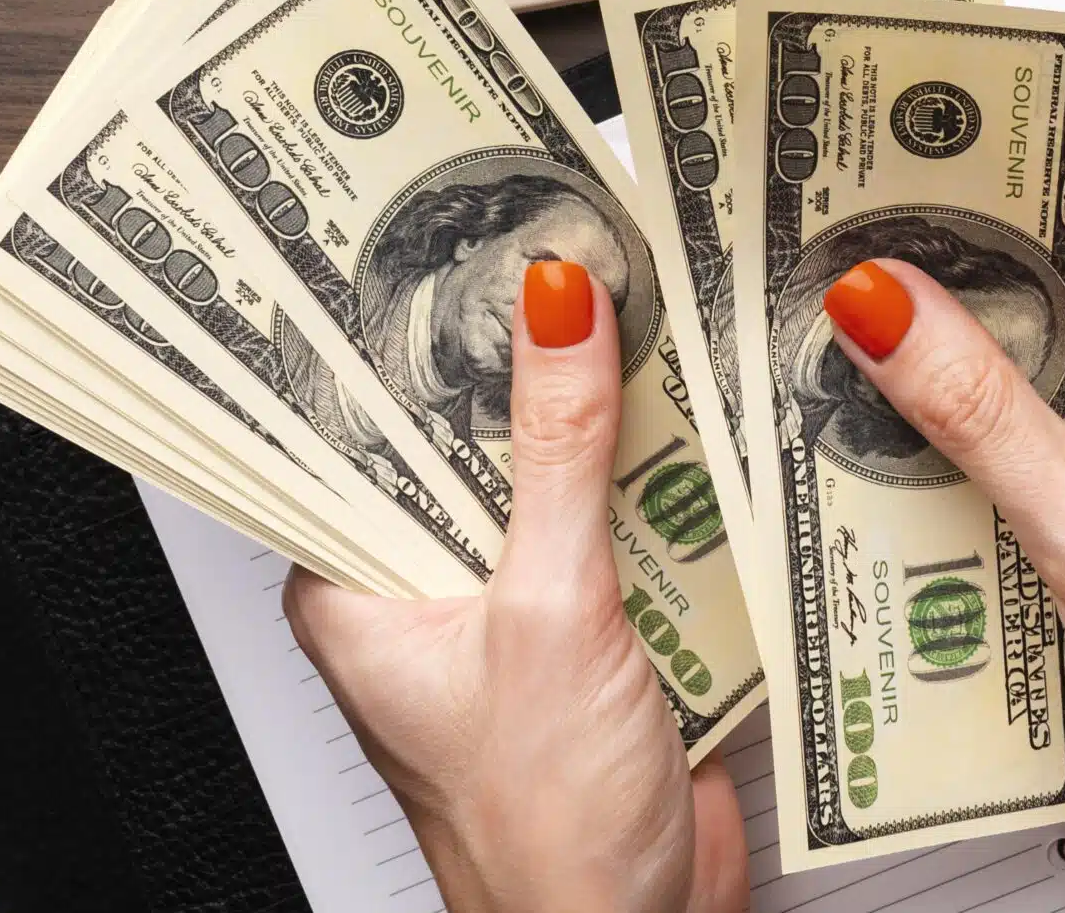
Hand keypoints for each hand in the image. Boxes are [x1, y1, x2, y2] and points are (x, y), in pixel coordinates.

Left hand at [286, 261, 748, 912]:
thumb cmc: (541, 832)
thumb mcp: (550, 611)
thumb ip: (561, 452)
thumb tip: (556, 310)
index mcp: (361, 582)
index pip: (365, 417)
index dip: (407, 325)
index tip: (451, 231)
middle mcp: (431, 586)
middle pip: (474, 430)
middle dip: (532, 352)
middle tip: (576, 244)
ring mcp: (521, 604)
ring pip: (561, 469)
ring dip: (612, 412)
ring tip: (652, 306)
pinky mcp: (603, 626)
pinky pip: (630, 521)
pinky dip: (669, 475)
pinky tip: (704, 418)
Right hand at [821, 162, 1064, 912]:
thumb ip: (979, 406)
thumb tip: (885, 302)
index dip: (991, 171)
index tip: (888, 160)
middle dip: (962, 251)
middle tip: (842, 244)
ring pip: (1064, 319)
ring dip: (971, 330)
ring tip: (857, 321)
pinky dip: (996, 398)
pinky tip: (913, 404)